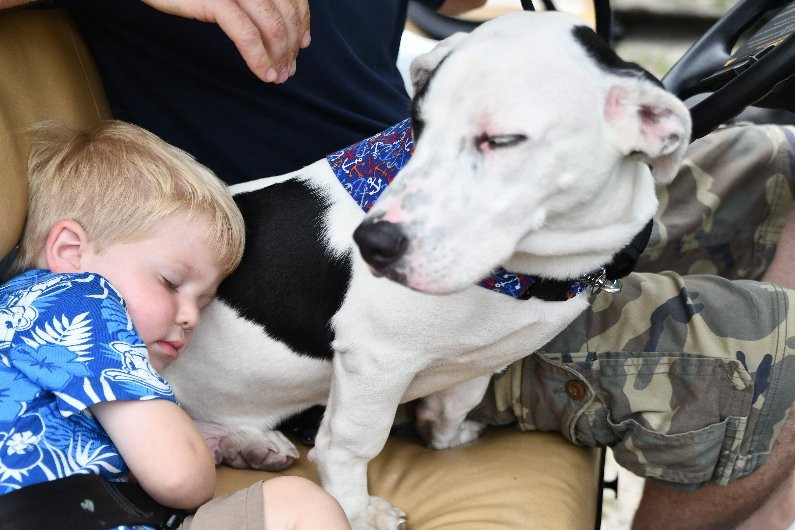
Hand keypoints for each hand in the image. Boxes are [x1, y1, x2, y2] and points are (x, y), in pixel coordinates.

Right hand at [141, 0, 310, 82]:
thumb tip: (283, 29)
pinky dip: (259, 58)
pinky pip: (246, 34)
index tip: (303, 44)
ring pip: (273, 26)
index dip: (302, 21)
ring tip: (278, 76)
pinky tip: (264, 73)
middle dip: (291, 45)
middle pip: (286, 13)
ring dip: (279, 56)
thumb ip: (253, 2)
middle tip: (289, 69)